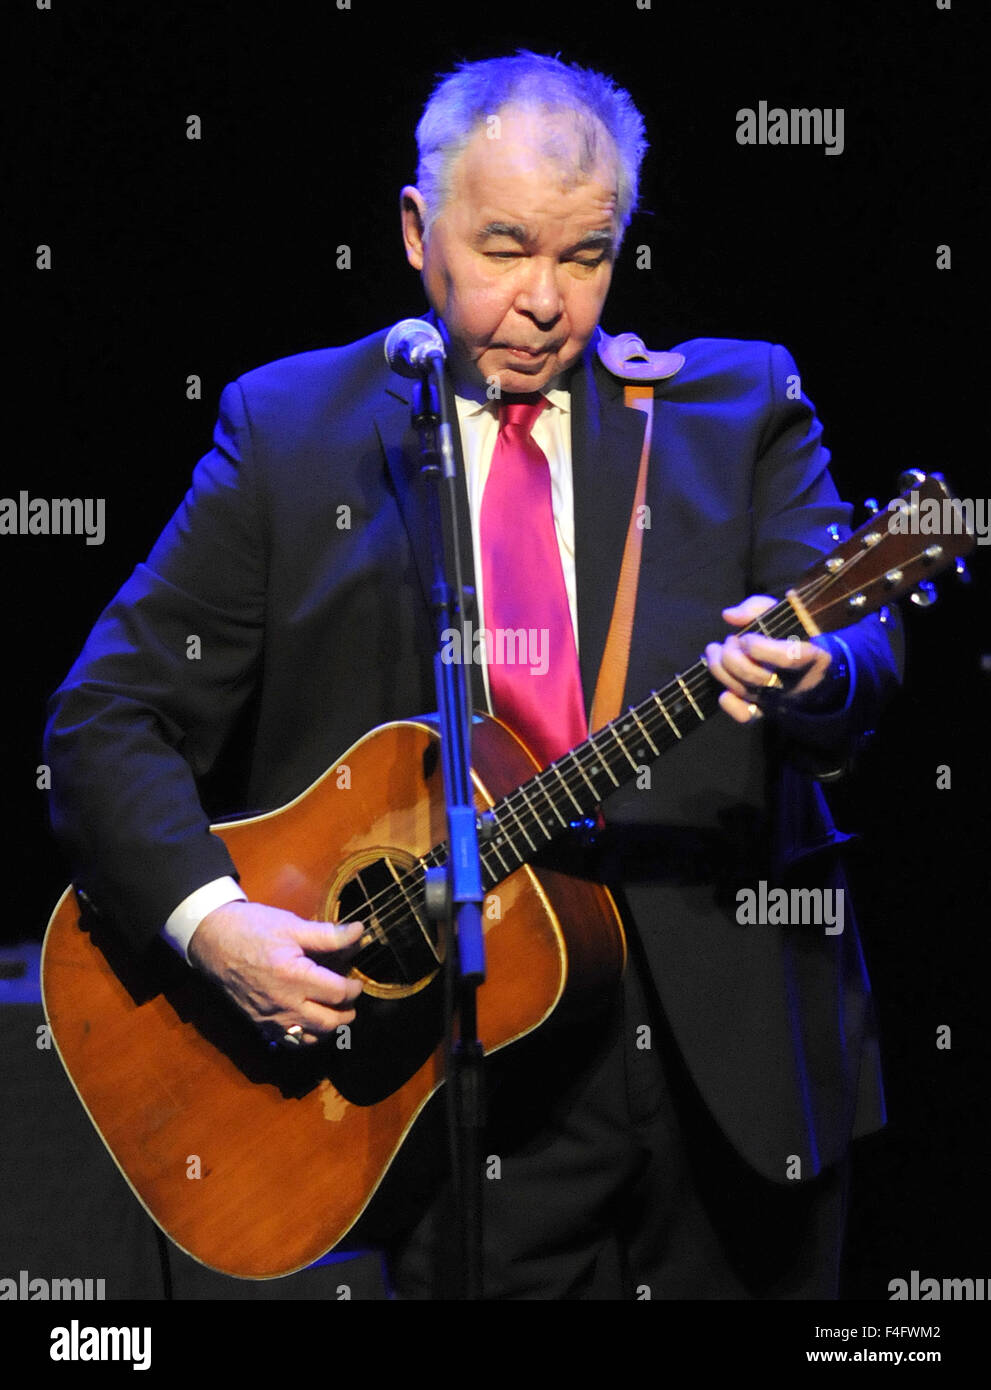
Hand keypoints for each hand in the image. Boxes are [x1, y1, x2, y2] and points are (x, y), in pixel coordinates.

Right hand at [187, 900, 363, 1044]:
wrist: (212, 940)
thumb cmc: (252, 928)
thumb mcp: (292, 926)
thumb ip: (329, 935)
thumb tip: (360, 932)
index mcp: (294, 977)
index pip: (338, 994)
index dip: (354, 988)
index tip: (355, 979)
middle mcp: (283, 1004)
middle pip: (329, 1023)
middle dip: (347, 1012)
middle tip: (349, 997)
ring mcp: (270, 1018)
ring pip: (310, 1039)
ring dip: (328, 1028)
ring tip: (333, 1010)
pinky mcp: (258, 1024)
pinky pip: (288, 1043)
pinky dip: (304, 1037)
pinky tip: (309, 1022)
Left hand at [705, 595, 831, 724]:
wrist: (816, 670)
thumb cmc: (798, 636)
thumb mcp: (786, 613)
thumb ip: (757, 607)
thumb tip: (728, 616)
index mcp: (809, 656)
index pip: (785, 658)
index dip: (758, 647)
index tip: (747, 636)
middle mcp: (793, 683)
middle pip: (755, 677)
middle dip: (732, 656)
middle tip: (730, 640)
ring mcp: (778, 699)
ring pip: (743, 690)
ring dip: (720, 669)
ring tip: (716, 650)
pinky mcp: (765, 710)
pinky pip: (745, 716)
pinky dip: (729, 703)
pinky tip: (723, 687)